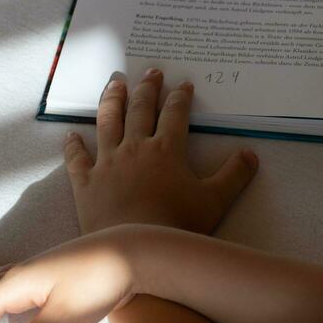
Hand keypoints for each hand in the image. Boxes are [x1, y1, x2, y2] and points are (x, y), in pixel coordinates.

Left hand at [64, 68, 258, 234]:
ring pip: (107, 122)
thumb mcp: (215, 201)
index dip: (180, 97)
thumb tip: (251, 154)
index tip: (183, 84)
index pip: (175, 114)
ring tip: (114, 83)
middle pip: (140, 109)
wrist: (134, 250)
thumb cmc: (177, 224)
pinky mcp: (85, 182)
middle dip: (147, 88)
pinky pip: (77, 158)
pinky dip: (73, 145)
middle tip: (151, 72)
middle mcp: (135, 148)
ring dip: (112, 100)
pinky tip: (71, 134)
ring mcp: (107, 163)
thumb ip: (234, 175)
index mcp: (166, 149)